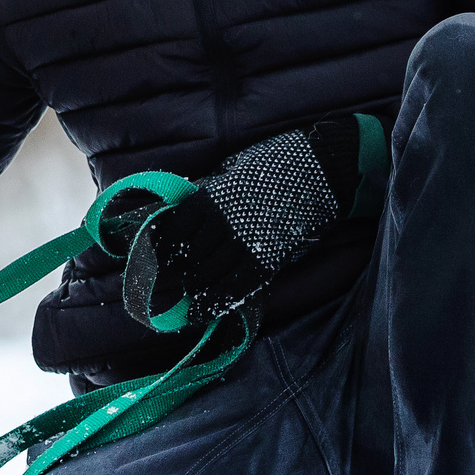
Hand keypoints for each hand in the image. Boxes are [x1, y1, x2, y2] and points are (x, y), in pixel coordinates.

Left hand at [122, 116, 373, 327]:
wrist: (320, 171)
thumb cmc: (273, 164)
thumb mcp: (230, 172)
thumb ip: (207, 195)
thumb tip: (184, 213)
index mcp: (207, 199)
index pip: (171, 232)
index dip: (159, 249)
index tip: (153, 258)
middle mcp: (221, 225)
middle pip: (186, 258)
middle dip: (174, 274)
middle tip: (166, 283)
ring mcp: (245, 245)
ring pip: (207, 276)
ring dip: (192, 289)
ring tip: (183, 297)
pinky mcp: (267, 260)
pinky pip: (235, 288)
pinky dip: (215, 302)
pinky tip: (203, 310)